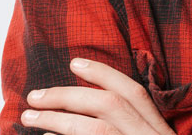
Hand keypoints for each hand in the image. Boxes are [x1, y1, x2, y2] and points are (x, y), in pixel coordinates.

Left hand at [21, 57, 175, 134]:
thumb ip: (134, 128)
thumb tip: (92, 107)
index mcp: (159, 131)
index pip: (133, 92)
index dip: (105, 74)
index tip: (75, 63)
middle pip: (111, 106)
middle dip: (70, 96)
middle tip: (35, 95)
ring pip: (97, 130)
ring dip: (59, 120)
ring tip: (31, 117)